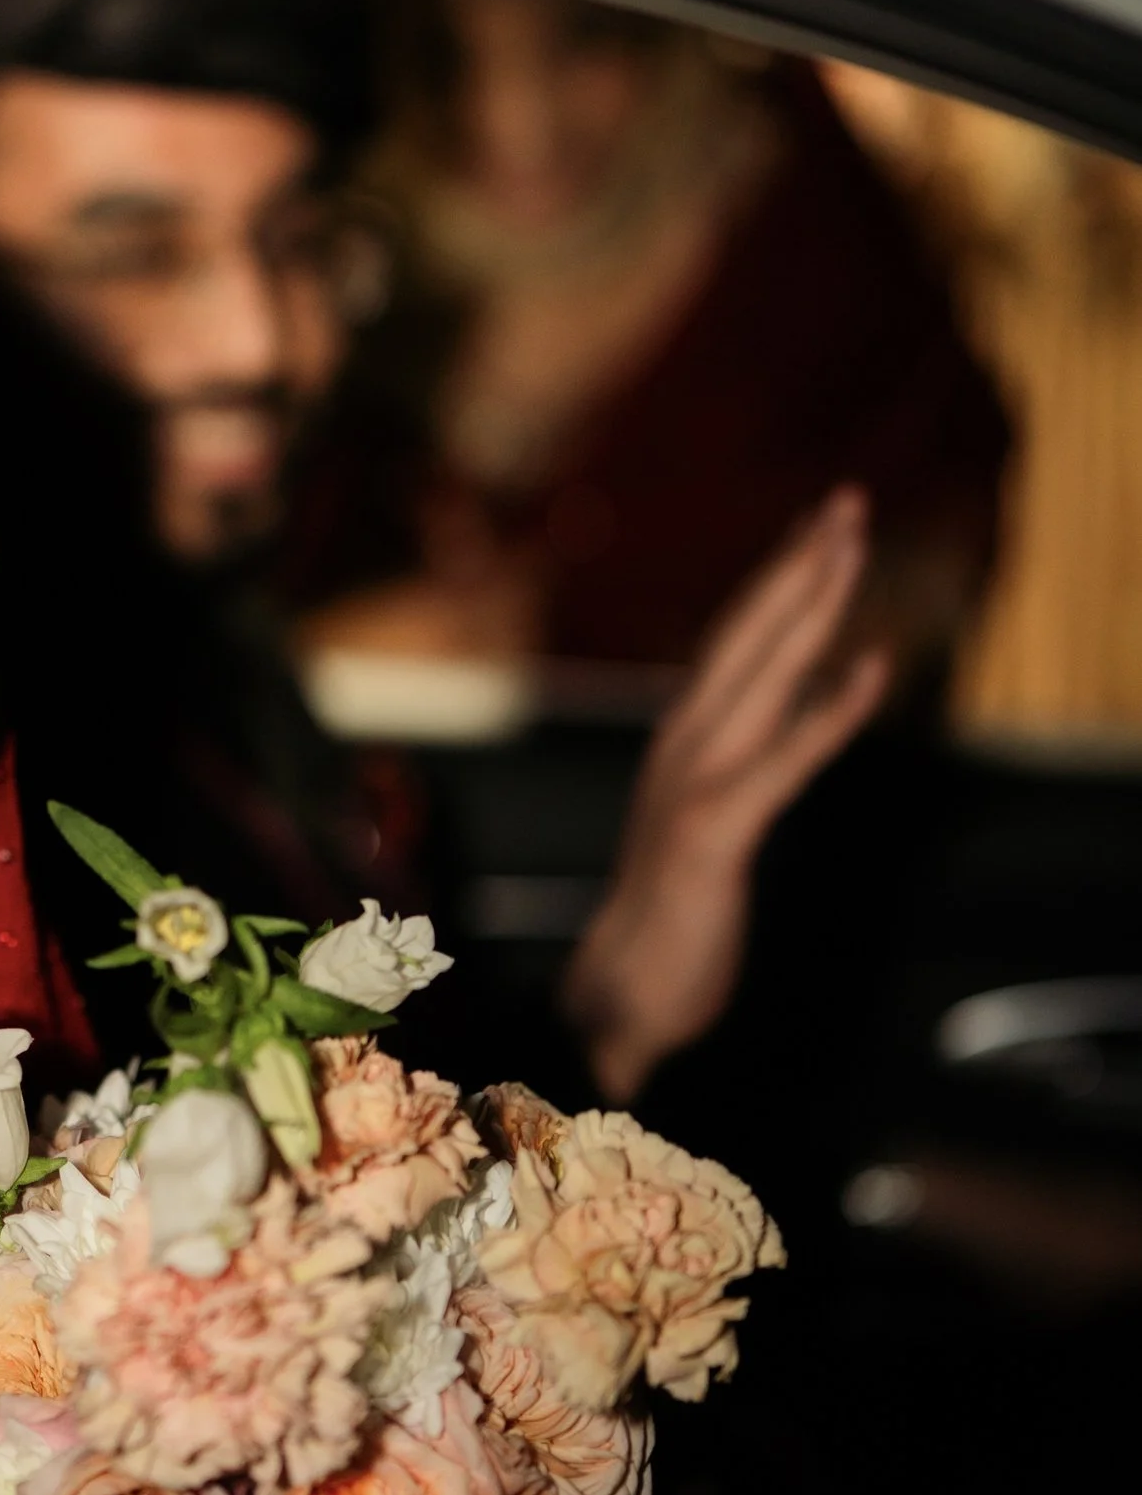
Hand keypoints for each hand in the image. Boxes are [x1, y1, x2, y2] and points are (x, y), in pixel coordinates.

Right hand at [564, 487, 889, 1102]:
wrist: (618, 992)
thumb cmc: (668, 913)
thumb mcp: (709, 819)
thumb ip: (740, 759)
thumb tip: (792, 703)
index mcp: (683, 739)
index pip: (736, 641)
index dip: (780, 580)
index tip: (821, 527)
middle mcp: (682, 744)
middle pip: (746, 634)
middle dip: (800, 564)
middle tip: (846, 501)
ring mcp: (693, 782)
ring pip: (760, 672)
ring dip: (809, 604)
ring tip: (851, 546)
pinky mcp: (715, 829)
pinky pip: (786, 757)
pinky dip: (832, 709)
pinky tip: (875, 668)